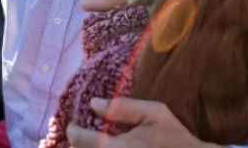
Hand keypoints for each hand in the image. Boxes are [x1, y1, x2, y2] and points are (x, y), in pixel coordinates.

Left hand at [66, 97, 220, 147]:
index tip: (74, 123)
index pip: (79, 140)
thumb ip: (123, 107)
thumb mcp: (154, 114)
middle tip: (83, 133)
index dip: (73, 129)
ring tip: (94, 141)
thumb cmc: (174, 138)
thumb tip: (93, 104)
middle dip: (78, 142)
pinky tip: (106, 147)